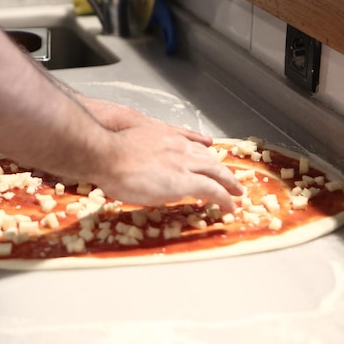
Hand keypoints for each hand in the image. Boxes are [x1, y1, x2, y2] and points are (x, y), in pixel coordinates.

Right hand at [79, 97, 242, 211]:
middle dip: (222, 170)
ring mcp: (183, 164)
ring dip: (229, 184)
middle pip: (209, 159)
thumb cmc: (109, 153)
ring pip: (216, 172)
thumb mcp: (130, 144)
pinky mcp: (185, 181)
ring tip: (236, 193)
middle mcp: (179, 148)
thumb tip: (144, 163)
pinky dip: (224, 198)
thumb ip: (144, 152)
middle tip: (231, 180)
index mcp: (166, 138)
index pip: (193, 147)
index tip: (210, 163)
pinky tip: (230, 206)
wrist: (106, 154)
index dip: (205, 157)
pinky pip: (213, 190)